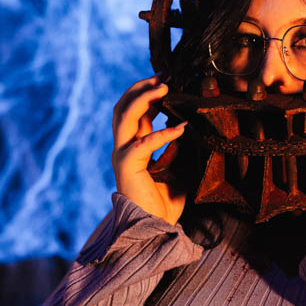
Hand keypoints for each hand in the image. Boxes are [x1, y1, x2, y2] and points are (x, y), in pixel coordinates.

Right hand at [111, 77, 186, 223]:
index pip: (135, 112)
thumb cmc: (165, 204)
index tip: (167, 79)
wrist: (155, 229)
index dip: (148, 93)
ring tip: (164, 87)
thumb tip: (183, 128)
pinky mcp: (126, 166)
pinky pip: (144, 143)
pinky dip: (163, 133)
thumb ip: (175, 149)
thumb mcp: (177, 170)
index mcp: (134, 147)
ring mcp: (122, 155)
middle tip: (164, 76)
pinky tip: (180, 128)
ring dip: (143, 98)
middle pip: (123, 107)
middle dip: (142, 88)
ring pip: (124, 116)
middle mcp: (123, 148)